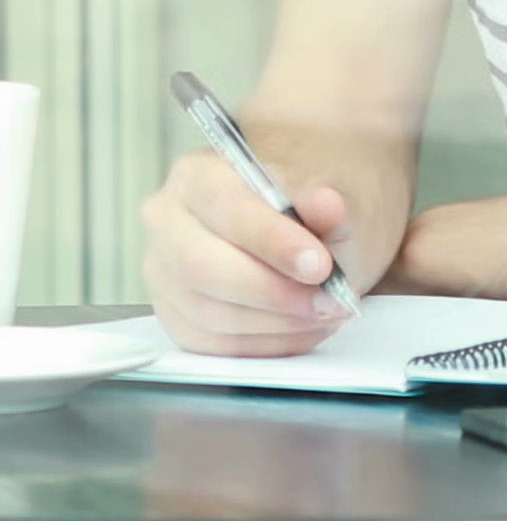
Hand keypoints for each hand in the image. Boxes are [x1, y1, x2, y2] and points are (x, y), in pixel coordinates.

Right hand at [141, 151, 360, 355]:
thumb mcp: (324, 202)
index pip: (224, 207)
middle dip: (272, 291)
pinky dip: (267, 343)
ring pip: (209, 313)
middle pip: (202, 266)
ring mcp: (163, 274)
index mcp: (197, 176)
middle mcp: (167, 222)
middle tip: (326, 300)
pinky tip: (301, 328)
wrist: (293, 238)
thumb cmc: (300, 215)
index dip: (272, 240)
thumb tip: (327, 205)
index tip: (318, 264)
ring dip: (277, 323)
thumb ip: (326, 206)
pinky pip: (215, 344)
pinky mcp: (175, 318)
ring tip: (323, 313)